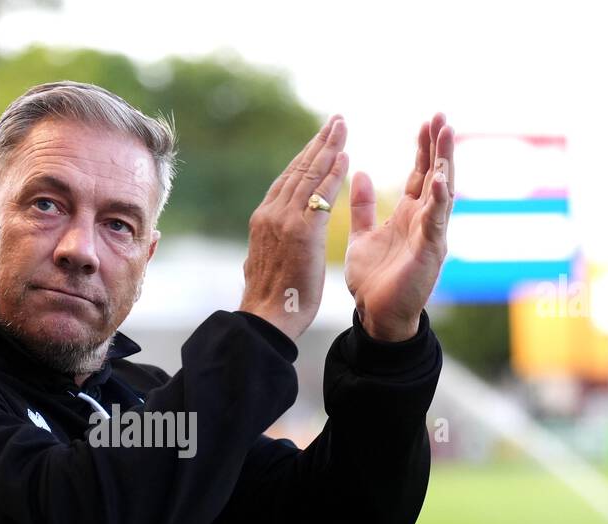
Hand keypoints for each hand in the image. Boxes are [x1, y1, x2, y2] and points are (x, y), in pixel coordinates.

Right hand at [239, 114, 349, 340]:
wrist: (266, 318)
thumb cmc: (270, 300)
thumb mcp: (264, 263)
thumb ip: (269, 245)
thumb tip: (268, 243)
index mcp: (263, 220)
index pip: (287, 181)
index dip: (305, 158)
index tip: (320, 140)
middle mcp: (271, 214)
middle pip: (298, 170)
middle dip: (318, 143)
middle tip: (336, 121)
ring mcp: (285, 222)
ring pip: (309, 176)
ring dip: (328, 149)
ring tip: (342, 127)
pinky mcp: (302, 233)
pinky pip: (321, 197)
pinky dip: (332, 174)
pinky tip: (344, 156)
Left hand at [345, 113, 454, 341]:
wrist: (376, 315)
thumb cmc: (374, 279)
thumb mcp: (363, 235)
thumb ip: (364, 206)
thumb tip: (362, 173)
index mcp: (409, 215)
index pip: (420, 174)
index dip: (423, 148)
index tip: (426, 121)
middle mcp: (424, 221)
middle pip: (436, 175)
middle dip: (439, 147)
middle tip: (442, 117)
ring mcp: (429, 235)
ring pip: (442, 192)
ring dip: (444, 163)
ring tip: (446, 135)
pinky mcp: (429, 252)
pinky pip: (434, 222)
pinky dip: (436, 200)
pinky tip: (437, 179)